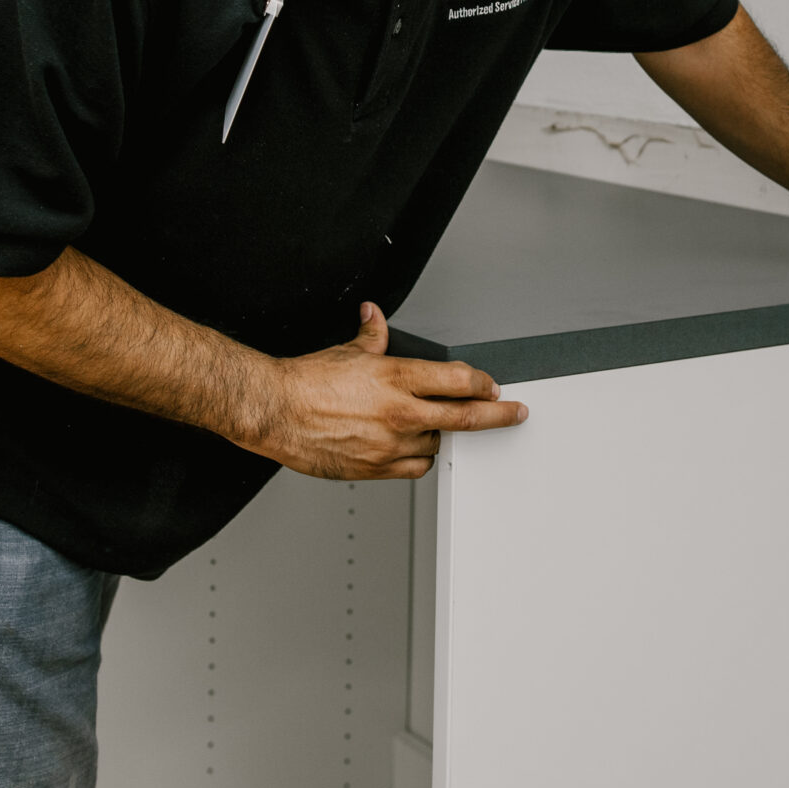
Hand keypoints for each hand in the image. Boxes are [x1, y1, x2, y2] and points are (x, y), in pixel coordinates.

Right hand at [245, 303, 528, 479]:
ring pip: (438, 445)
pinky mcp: (374, 469)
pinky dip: (421, 459)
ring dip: (444, 435)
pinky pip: (414, 469)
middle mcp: (399, 413)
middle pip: (465, 417)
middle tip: (514, 413)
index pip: (459, 381)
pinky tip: (416, 450)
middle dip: (498, 415)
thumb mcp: (347, 350)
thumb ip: (372, 336)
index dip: (483, 383)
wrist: (273, 411)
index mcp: (396, 378)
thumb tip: (375, 317)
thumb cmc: (306, 382)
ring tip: (438, 425)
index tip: (492, 386)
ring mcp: (389, 445)